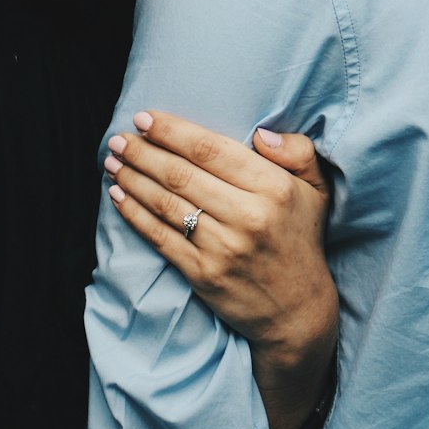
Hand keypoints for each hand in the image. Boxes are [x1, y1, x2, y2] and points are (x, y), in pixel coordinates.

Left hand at [105, 110, 337, 428]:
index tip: (144, 117)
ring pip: (166, 204)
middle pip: (181, 174)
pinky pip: (161, 238)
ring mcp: (223, 248)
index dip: (172, 131)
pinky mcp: (203, 274)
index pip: (211, 149)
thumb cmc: (300, 238)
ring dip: (133, 179)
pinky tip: (118, 196)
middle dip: (143, 152)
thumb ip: (296, 151)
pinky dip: (135, 214)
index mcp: (272, 188)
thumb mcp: (316, 189)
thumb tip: (260, 133)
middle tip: (118, 139)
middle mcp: (247, 216)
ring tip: (112, 162)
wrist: (297, 311)